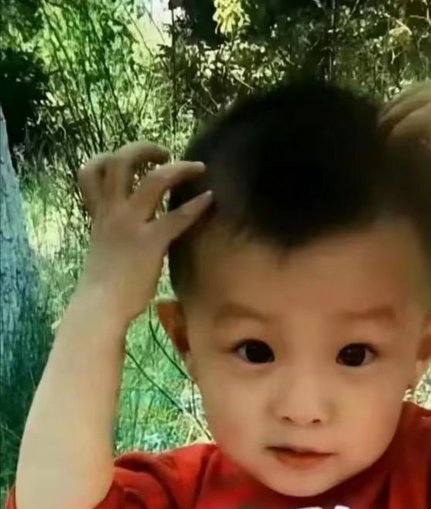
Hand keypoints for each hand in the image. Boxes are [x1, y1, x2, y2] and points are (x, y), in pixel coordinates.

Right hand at [76, 141, 212, 322]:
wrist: (100, 305)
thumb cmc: (103, 284)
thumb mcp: (103, 248)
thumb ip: (115, 231)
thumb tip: (136, 228)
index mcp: (98, 214)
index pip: (89, 172)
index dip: (106, 158)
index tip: (128, 161)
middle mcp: (112, 212)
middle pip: (120, 161)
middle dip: (143, 148)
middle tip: (164, 153)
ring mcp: (130, 224)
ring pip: (153, 180)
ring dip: (177, 167)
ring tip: (195, 167)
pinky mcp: (150, 242)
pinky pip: (177, 217)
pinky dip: (196, 205)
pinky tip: (210, 199)